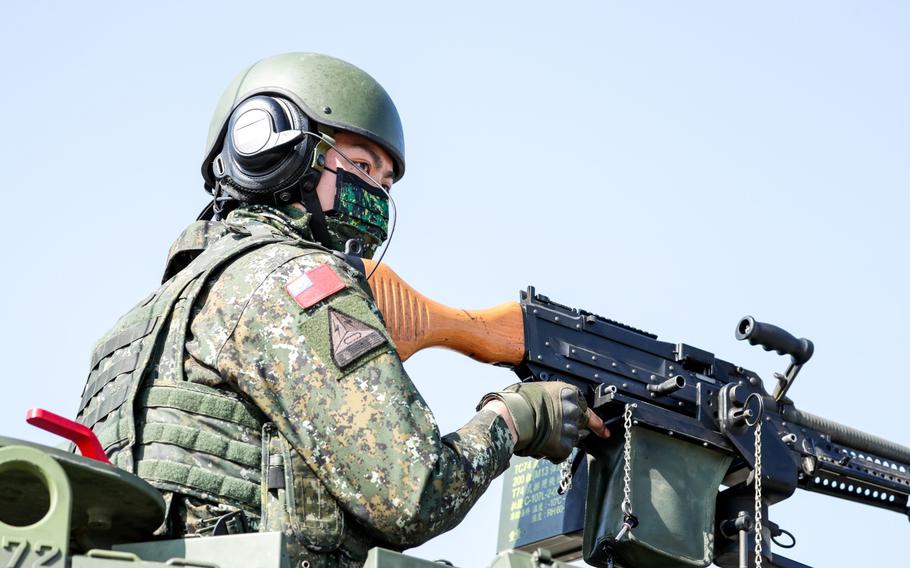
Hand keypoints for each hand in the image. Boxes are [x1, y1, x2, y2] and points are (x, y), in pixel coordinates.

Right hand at [479, 382, 609, 462]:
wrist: (511, 417)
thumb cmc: (518, 401)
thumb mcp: (539, 390)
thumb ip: (553, 398)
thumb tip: (551, 405)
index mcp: (568, 393)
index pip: (584, 404)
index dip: (588, 412)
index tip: (599, 420)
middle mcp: (574, 410)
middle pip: (585, 421)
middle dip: (595, 427)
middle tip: (603, 433)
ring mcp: (570, 429)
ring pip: (573, 438)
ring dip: (563, 440)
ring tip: (543, 438)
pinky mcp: (564, 446)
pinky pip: (563, 452)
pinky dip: (555, 453)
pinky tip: (541, 447)